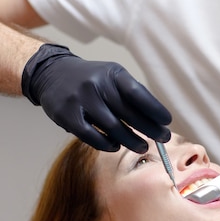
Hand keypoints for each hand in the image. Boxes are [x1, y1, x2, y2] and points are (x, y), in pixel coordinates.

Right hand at [21, 44, 170, 151]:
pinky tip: (116, 146)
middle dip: (149, 128)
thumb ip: (131, 94)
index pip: (137, 93)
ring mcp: (81, 99)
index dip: (154, 109)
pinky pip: (91, 135)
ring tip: (143, 147)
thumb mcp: (112, 76)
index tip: (167, 121)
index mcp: (112, 73)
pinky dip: (106, 144)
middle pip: (128, 112)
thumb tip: (156, 119)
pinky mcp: (67, 115)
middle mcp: (97, 84)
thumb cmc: (92, 80)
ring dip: (131, 140)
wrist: (52, 74)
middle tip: (163, 138)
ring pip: (112, 127)